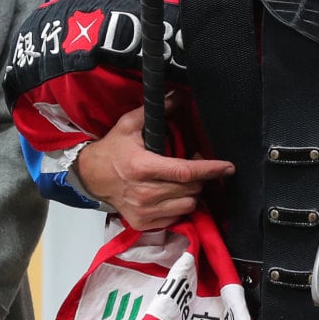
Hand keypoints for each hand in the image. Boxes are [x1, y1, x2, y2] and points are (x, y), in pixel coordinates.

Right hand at [75, 105, 233, 230]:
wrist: (90, 177)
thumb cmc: (112, 150)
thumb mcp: (128, 125)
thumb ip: (153, 111)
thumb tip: (178, 96)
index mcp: (142, 167)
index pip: (185, 171)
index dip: (209, 169)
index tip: (228, 167)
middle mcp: (144, 192)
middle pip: (190, 189)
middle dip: (200, 178)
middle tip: (194, 165)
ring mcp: (143, 211)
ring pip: (187, 206)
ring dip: (192, 193)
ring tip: (184, 182)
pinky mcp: (142, 223)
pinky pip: (175, 218)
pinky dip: (180, 207)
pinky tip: (172, 195)